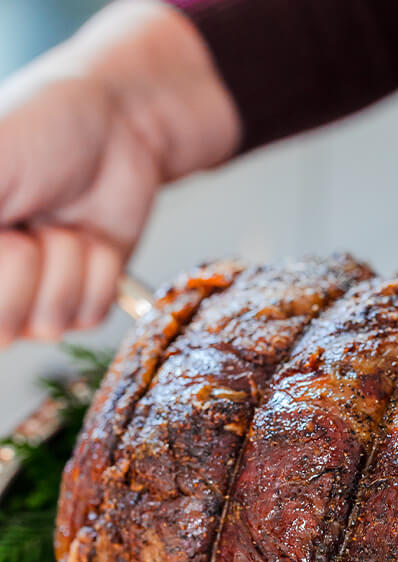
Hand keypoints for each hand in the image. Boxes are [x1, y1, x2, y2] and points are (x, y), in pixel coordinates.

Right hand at [0, 0, 239, 344]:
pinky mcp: (80, 303)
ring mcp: (31, 297)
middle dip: (23, 268)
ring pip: (47, 325)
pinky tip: (90, 238)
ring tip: (60, 224)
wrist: (118, 128)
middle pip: (1, 330)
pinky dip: (99, 273)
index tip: (4, 231)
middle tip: (27, 224)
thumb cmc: (40, 129)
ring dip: (66, 264)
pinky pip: (89, 317)